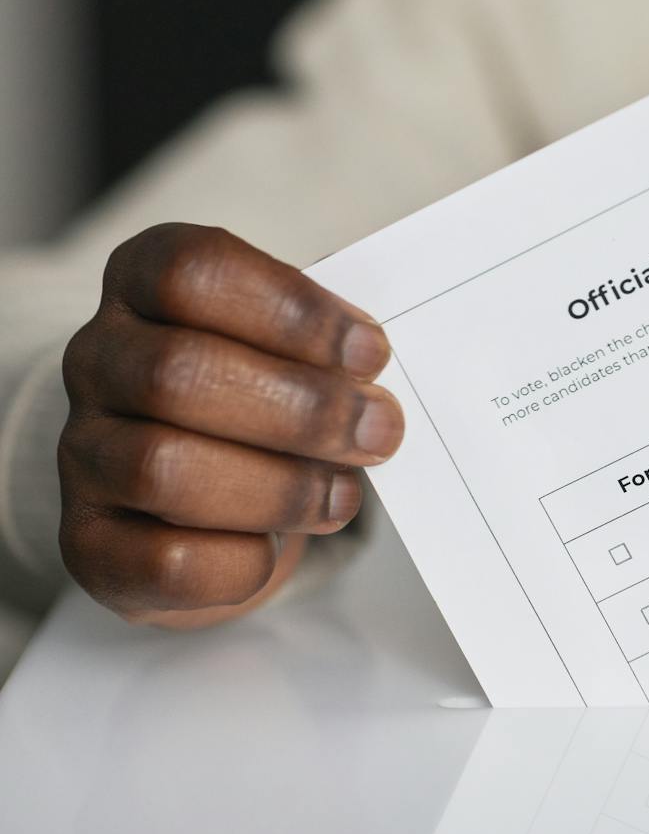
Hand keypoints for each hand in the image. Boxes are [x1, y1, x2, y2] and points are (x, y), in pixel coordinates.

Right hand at [58, 224, 403, 625]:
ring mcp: (83, 455)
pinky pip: (165, 561)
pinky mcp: (91, 547)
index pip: (192, 271)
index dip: (291, 311)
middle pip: (177, 372)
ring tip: (342, 494)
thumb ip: (324, 350)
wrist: (203, 504)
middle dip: (302, 409)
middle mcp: (97, 361)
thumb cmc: (261, 403)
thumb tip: (370, 376)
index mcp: (142, 286)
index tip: (370, 352)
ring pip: (162, 469)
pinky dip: (240, 561)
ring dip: (280, 488)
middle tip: (380, 430)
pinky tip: (275, 547)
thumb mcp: (292, 349)